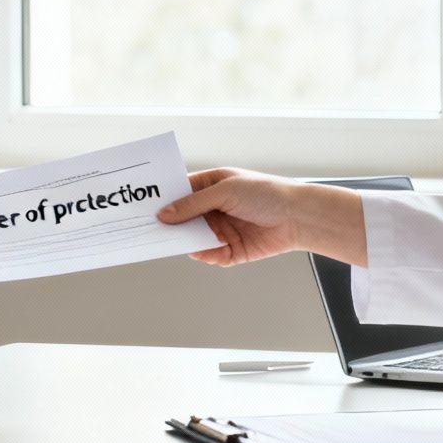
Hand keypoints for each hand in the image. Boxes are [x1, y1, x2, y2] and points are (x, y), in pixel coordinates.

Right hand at [156, 168, 300, 264]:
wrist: (298, 217)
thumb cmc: (266, 193)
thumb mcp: (225, 191)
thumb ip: (193, 204)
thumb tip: (165, 214)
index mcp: (209, 186)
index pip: (178, 192)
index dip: (162, 200)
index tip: (144, 208)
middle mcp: (212, 208)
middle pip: (182, 219)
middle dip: (171, 225)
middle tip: (154, 231)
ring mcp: (220, 229)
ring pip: (194, 240)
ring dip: (190, 242)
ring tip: (186, 243)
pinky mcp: (230, 250)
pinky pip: (211, 255)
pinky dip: (209, 255)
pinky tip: (213, 252)